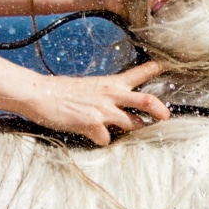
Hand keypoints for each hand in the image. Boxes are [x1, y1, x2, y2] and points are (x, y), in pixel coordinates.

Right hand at [10, 59, 171, 143]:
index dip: (152, 70)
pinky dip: (101, 140)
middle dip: (160, 110)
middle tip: (167, 116)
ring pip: (132, 124)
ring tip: (124, 131)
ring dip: (132, 131)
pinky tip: (90, 135)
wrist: (41, 95)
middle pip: (146, 100)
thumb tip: (115, 107)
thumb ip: (105, 96)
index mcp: (110, 83)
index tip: (163, 67)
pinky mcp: (93, 126)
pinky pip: (106, 139)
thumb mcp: (88, 87)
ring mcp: (104, 111)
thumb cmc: (61, 92)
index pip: (137, 74)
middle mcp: (111, 95)